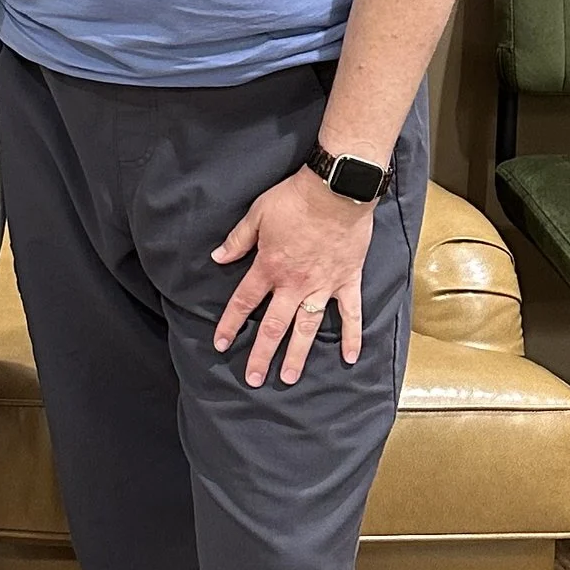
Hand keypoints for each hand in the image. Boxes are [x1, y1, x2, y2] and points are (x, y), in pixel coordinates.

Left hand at [210, 168, 374, 383]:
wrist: (335, 190)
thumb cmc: (294, 199)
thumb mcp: (257, 214)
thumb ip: (238, 240)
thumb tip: (218, 257)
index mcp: (270, 268)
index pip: (244, 302)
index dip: (230, 324)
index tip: (220, 343)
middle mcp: (294, 284)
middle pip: (274, 326)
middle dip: (262, 354)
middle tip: (253, 379)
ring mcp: (322, 286)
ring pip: (307, 328)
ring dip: (298, 355)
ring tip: (290, 378)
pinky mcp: (347, 281)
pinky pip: (350, 314)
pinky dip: (352, 336)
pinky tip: (350, 358)